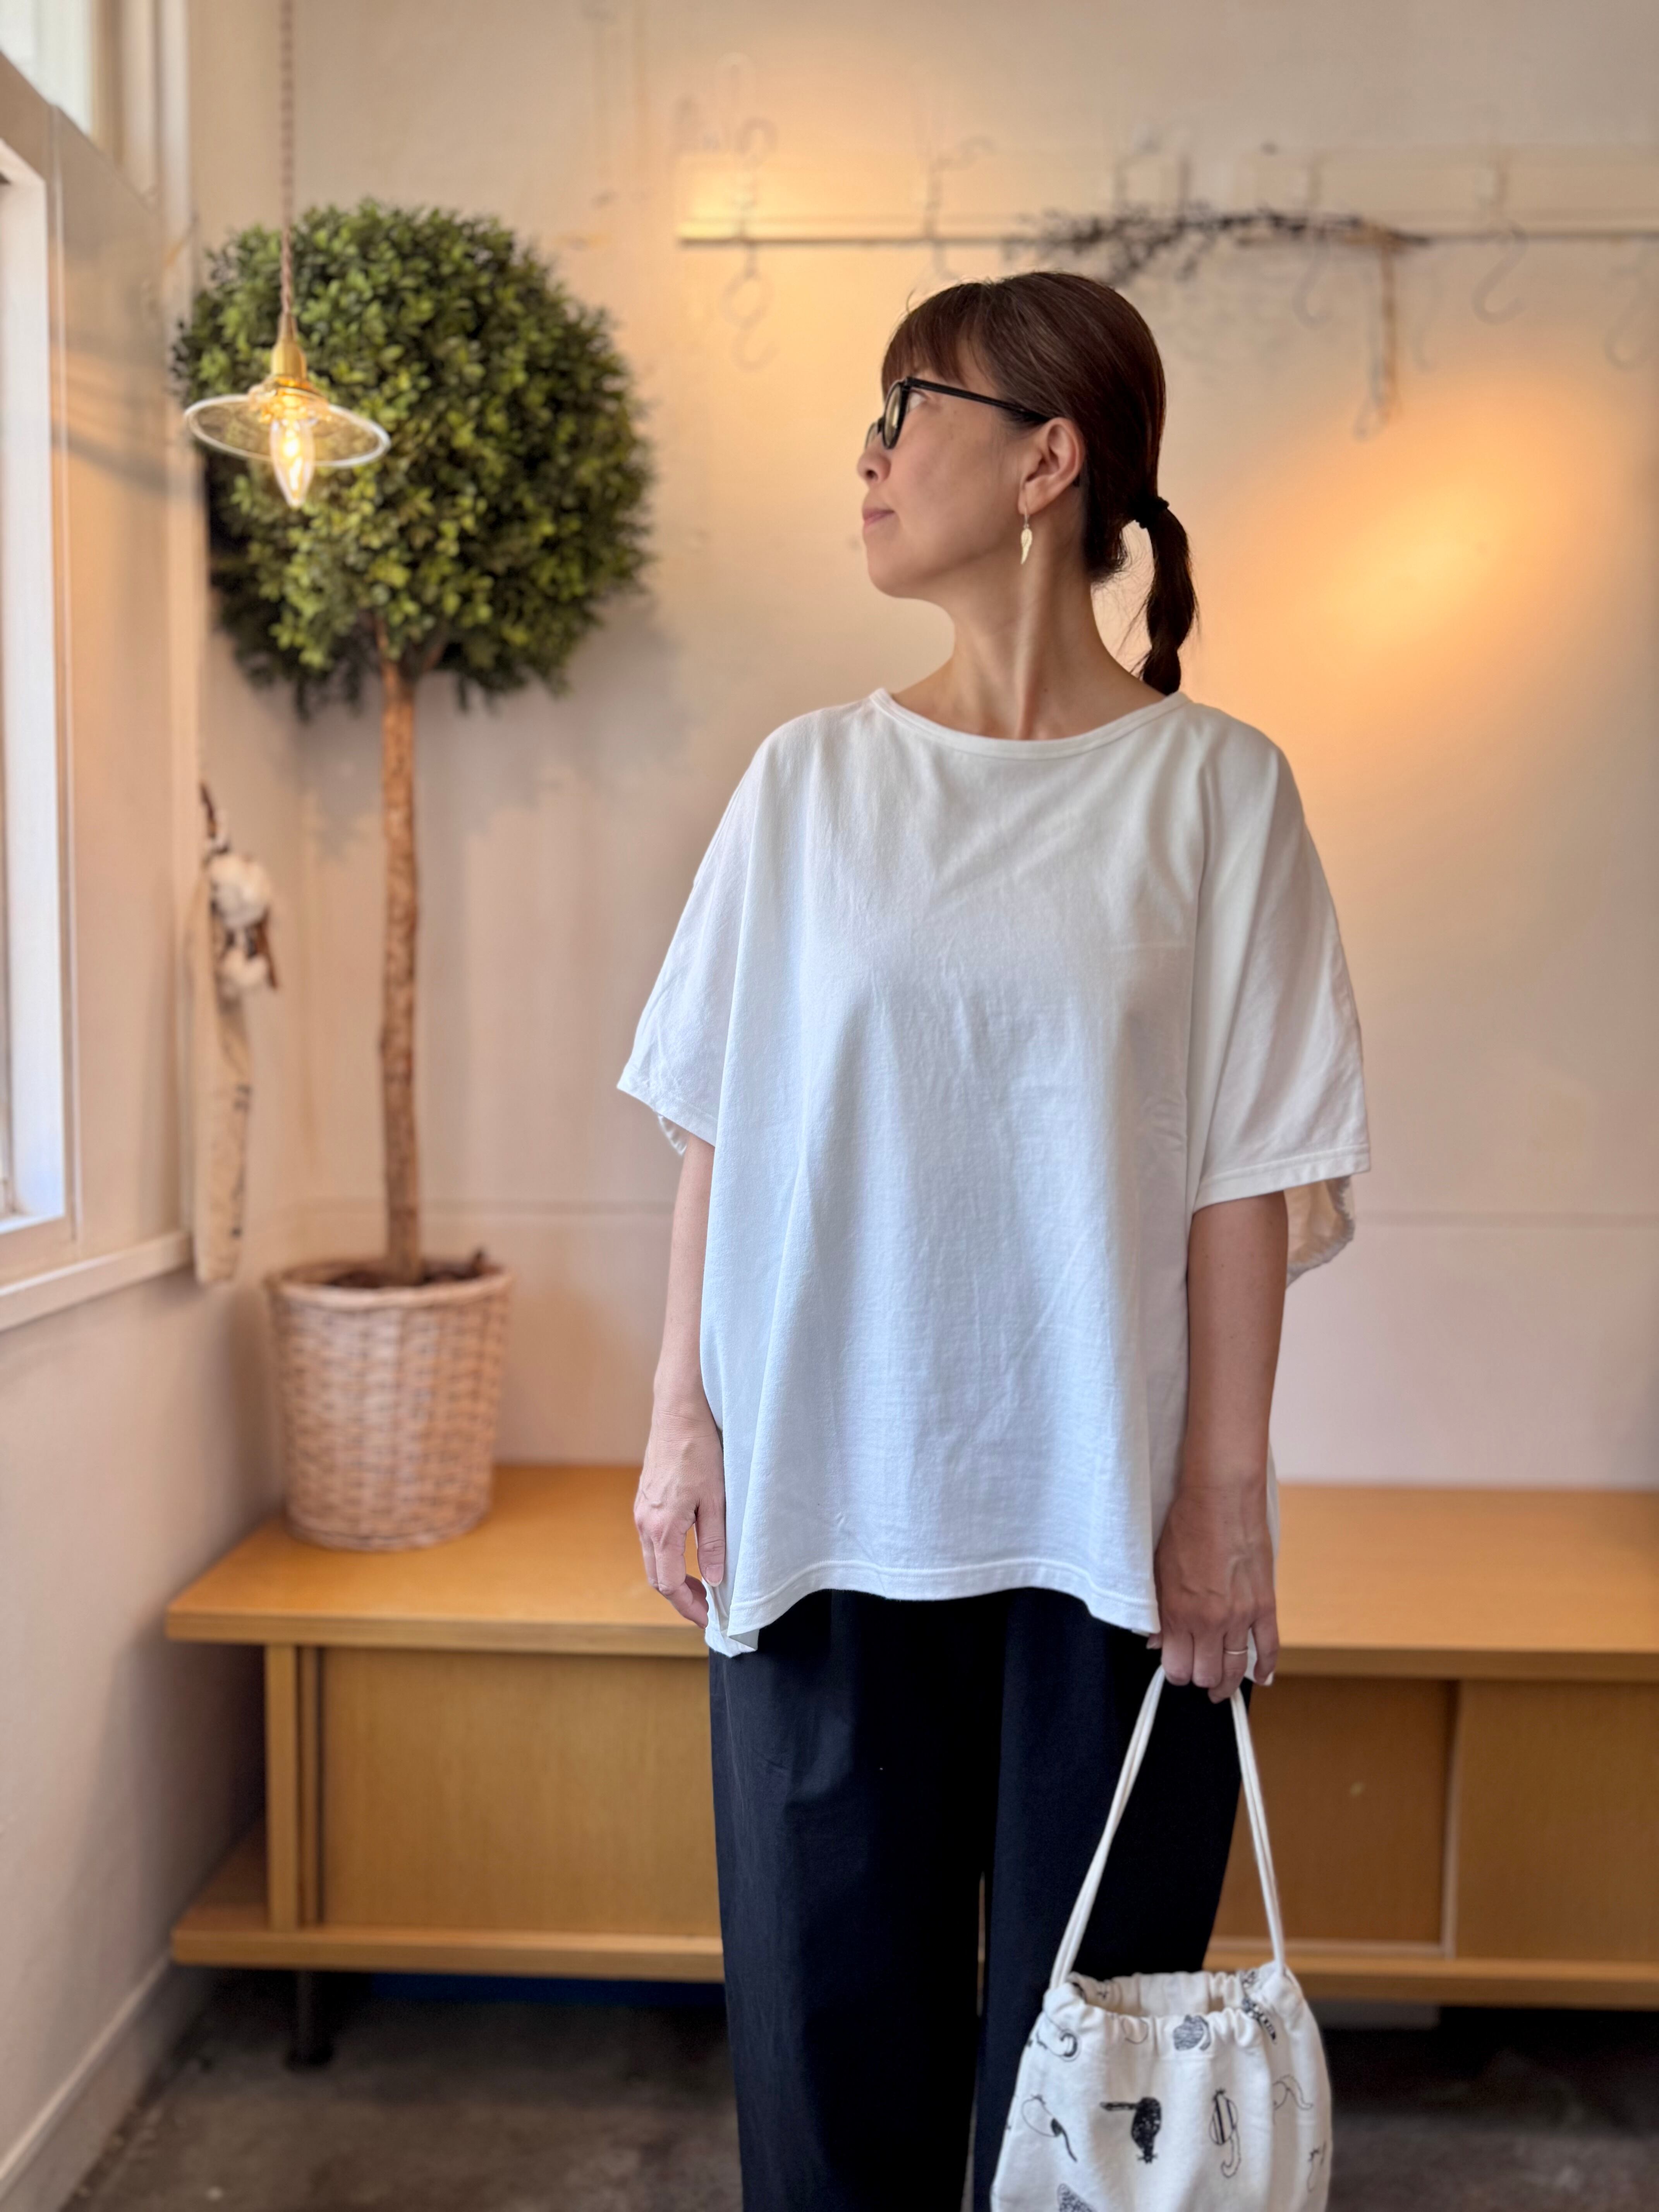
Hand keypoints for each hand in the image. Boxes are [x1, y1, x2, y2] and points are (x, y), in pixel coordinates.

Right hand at [634, 1402, 726, 1629]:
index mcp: (662, 1527)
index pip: (669, 1583)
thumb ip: (714, 1543)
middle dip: (679, 1598)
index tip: (707, 1618)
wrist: (678, 1413)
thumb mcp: (716, 1500)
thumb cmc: (700, 1451)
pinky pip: (651, 1541)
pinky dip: (667, 1557)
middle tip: (705, 1608)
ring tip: (700, 1586)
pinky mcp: (644, 1501)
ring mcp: (641, 1512)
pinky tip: (686, 1555)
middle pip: (656, 1577)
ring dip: (673, 1578)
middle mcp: (645, 1522)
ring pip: (652, 1559)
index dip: (688, 1606)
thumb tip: (714, 1580)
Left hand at [1149, 1472, 1278, 1700]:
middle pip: (1206, 1674)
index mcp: (1179, 1613)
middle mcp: (1210, 1621)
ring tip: (1222, 1687)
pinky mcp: (1265, 1605)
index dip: (1176, 1673)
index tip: (1176, 1667)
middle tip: (1198, 1673)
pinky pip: (1269, 1647)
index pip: (1177, 1668)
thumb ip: (1158, 1612)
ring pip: (1235, 1669)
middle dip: (1200, 1678)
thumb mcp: (1158, 1570)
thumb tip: (1157, 1643)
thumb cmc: (1186, 1528)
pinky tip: (1261, 1677)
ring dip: (1227, 1682)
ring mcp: (1241, 1616)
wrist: (1221, 1498)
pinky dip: (1265, 1668)